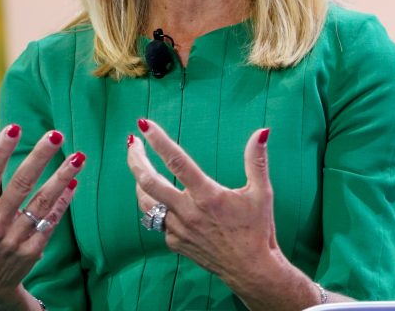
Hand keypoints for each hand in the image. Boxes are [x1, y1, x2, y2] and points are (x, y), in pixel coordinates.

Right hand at [0, 125, 83, 306]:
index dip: (0, 152)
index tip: (14, 127)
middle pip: (20, 185)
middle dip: (39, 158)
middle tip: (56, 134)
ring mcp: (16, 239)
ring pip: (42, 203)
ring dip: (61, 178)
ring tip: (78, 156)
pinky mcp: (33, 250)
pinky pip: (51, 221)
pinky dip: (64, 202)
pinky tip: (74, 182)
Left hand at [127, 119, 277, 289]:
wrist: (251, 269)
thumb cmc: (258, 229)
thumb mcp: (262, 192)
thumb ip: (257, 160)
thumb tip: (262, 132)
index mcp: (207, 195)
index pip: (176, 161)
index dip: (158, 141)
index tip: (144, 124)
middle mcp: (188, 211)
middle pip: (148, 182)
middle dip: (135, 159)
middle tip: (131, 142)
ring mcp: (178, 229)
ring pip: (146, 202)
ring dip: (139, 182)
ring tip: (139, 167)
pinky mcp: (176, 243)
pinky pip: (158, 222)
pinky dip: (155, 206)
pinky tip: (159, 198)